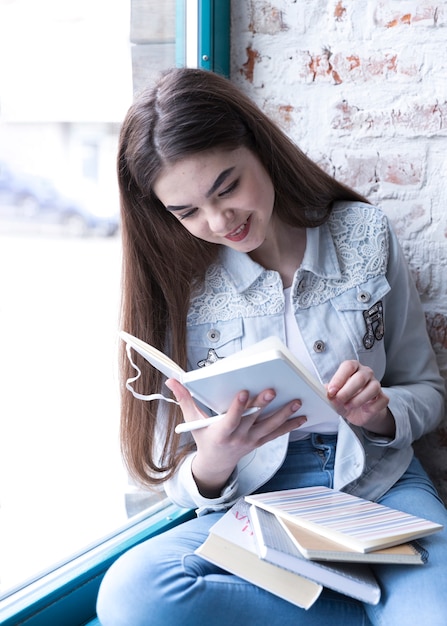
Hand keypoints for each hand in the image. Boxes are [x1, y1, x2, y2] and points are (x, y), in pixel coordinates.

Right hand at [165, 378, 306, 497]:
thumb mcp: (192, 420)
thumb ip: (184, 399)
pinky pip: (277, 434)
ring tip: (296, 401)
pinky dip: (290, 425)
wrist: (215, 464)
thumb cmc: (204, 438)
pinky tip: (302, 416)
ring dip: (284, 414)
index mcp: (221, 432)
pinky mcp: (260, 442)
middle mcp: (238, 438)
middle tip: (273, 390)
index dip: (238, 407)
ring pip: (269, 427)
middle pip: (253, 420)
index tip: (244, 391)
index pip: (231, 419)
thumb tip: (172, 380)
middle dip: (263, 405)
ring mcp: (251, 441)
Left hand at [326, 360, 394, 436]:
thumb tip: (324, 390)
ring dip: (358, 399)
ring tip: (348, 406)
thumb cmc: (345, 399)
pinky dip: (372, 407)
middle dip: (347, 391)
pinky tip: (364, 410)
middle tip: (338, 400)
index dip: (339, 378)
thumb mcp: (334, 396)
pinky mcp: (383, 397)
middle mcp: (366, 373)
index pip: (348, 366)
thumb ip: (330, 393)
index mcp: (352, 368)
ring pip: (373, 388)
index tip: (330, 391)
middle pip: (360, 378)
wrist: (358, 412)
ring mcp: (376, 384)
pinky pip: (381, 400)